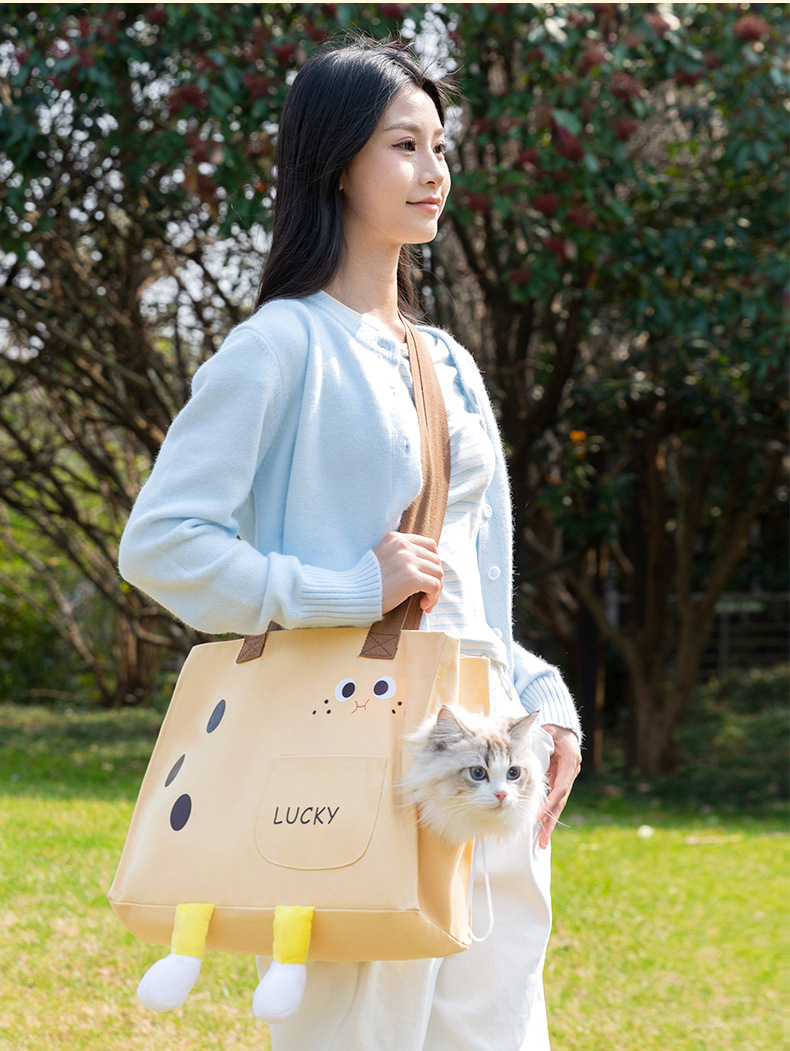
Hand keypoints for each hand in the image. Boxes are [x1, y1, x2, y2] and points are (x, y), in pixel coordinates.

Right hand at [373, 531, 442, 614]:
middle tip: (428, 594)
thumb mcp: (384, 557)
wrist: (354, 594)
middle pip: (436, 560)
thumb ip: (402, 555)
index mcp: (396, 539)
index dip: (433, 563)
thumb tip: (431, 566)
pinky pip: (434, 585)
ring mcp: (407, 560)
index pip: (430, 545)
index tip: (428, 577)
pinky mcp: (411, 577)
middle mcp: (403, 546)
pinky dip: (433, 598)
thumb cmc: (368, 582)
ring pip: (438, 573)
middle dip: (435, 579)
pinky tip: (423, 605)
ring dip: (435, 590)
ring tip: (425, 602)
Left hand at [538, 725, 581, 848]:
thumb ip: (539, 739)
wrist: (563, 726)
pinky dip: (548, 811)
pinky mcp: (560, 779)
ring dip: (549, 821)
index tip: (539, 816)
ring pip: (558, 803)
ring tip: (541, 841)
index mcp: (569, 761)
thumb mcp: (547, 731)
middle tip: (542, 841)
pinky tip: (541, 824)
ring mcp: (566, 777)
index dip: (550, 803)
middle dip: (551, 822)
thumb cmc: (552, 727)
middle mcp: (570, 772)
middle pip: (560, 801)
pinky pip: (554, 798)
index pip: (560, 787)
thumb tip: (526, 747)